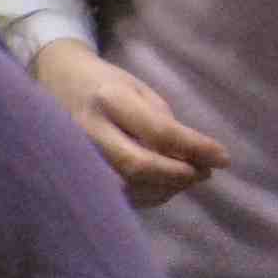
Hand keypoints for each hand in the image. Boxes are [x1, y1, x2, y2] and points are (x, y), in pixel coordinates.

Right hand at [34, 41, 230, 204]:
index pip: (158, 132)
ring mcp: (77, 155)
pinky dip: (145, 195)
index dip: (194, 148)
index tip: (223, 158)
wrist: (54, 82)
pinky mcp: (74, 172)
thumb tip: (192, 158)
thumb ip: (161, 122)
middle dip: (177, 175)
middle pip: (138, 165)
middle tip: (203, 173)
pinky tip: (162, 186)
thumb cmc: (105, 83)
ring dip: (164, 188)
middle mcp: (89, 130)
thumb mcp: (137, 89)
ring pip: (125, 186)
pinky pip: (115, 194)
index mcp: (110, 100)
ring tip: (187, 178)